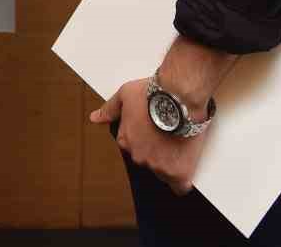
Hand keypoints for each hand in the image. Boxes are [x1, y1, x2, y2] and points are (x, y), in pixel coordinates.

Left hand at [90, 79, 206, 195]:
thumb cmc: (154, 93)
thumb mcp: (126, 94)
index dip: (144, 139)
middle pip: (148, 160)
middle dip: (156, 150)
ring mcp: (158, 166)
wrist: (179, 97)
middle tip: (167, 135)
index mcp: (125, 141)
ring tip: (179, 143)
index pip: (132, 148)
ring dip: (170, 161)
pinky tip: (184, 171)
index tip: (153, 131)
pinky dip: (182, 180)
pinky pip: (179, 186)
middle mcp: (139, 156)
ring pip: (163, 171)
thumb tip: (96, 118)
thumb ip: (110, 109)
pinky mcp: (178, 172)